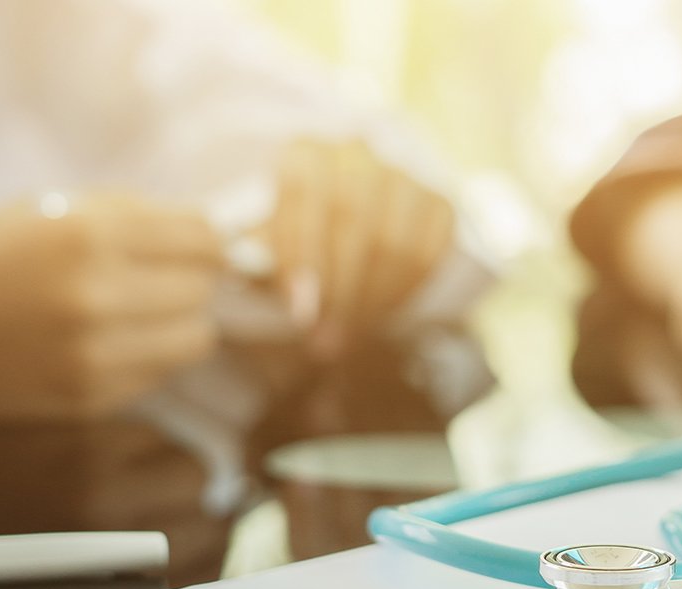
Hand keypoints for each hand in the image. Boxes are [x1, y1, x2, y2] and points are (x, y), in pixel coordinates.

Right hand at [0, 193, 222, 420]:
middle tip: (151, 280)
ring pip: (196, 338)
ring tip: (135, 314)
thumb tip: (217, 235)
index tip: (189, 247)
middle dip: (188, 281)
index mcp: (89, 232)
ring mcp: (94, 353)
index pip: (204, 238)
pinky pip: (160, 374)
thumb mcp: (51, 209)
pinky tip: (106, 344)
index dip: (204, 242)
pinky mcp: (88, 399)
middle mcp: (96, 294)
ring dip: (177, 323)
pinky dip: (147, 358)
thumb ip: (135, 216)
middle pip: (204, 288)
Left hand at [259, 140, 454, 355]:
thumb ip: (256, 258)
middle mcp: (357, 155)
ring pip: (395, 241)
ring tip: (347, 337)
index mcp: (306, 154)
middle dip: (338, 290)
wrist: (343, 224)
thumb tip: (244, 273)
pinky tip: (379, 317)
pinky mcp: (437, 202)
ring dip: (370, 300)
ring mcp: (403, 177)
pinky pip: (429, 252)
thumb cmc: (293, 240)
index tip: (300, 310)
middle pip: (354, 219)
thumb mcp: (265, 244)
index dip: (304, 255)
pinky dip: (404, 292)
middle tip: (322, 341)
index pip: (305, 192)